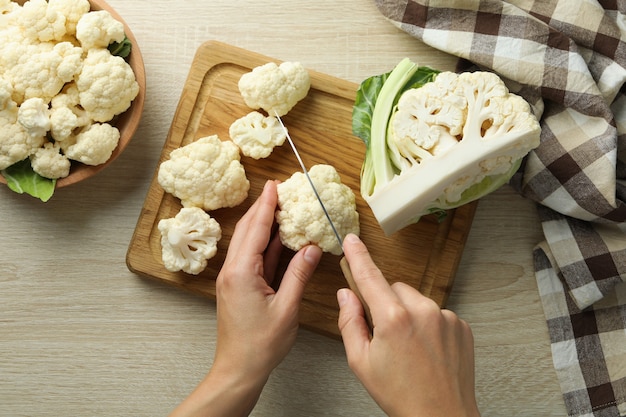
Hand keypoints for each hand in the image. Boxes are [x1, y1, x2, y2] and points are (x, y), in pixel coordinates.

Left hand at [213, 179, 321, 378]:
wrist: (238, 368)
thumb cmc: (261, 344)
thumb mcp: (287, 308)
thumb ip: (299, 275)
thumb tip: (312, 248)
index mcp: (241, 272)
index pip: (256, 229)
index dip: (267, 205)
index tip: (275, 185)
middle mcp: (232, 270)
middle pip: (248, 230)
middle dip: (263, 207)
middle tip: (279, 189)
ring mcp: (233, 278)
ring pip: (248, 241)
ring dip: (262, 223)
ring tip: (279, 206)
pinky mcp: (237, 285)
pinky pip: (251, 256)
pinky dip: (264, 243)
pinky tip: (278, 237)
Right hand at [337, 234, 479, 416]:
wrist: (441, 416)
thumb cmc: (401, 395)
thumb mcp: (361, 362)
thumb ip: (350, 322)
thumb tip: (346, 295)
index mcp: (394, 319)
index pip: (370, 277)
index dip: (358, 256)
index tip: (352, 240)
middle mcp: (423, 311)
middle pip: (394, 288)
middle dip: (385, 303)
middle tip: (384, 333)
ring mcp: (446, 317)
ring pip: (416, 300)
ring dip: (408, 313)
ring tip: (409, 347)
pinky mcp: (461, 324)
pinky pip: (436, 312)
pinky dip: (428, 324)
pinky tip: (426, 349)